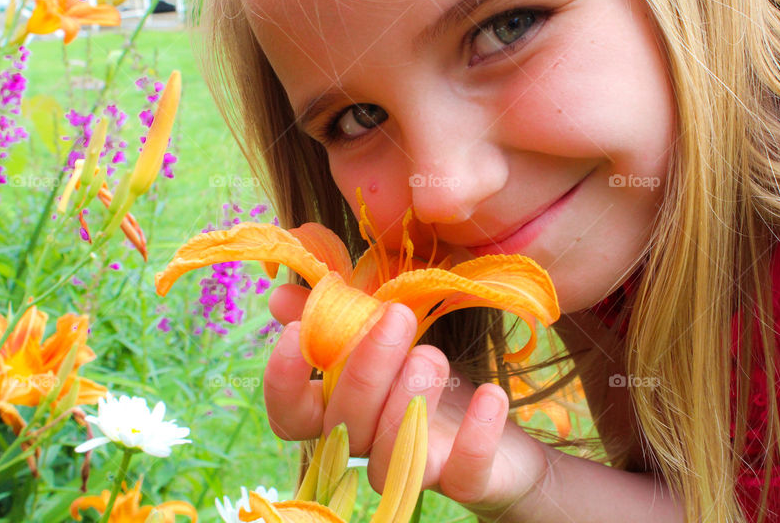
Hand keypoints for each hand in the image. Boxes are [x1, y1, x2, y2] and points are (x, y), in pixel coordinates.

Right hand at [263, 283, 553, 513]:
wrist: (499, 429)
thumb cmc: (428, 374)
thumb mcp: (386, 334)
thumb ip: (337, 315)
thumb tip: (280, 297)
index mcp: (341, 410)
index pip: (290, 415)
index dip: (282, 382)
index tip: (294, 333)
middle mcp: (369, 444)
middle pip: (344, 425)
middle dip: (367, 369)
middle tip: (398, 316)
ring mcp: (414, 467)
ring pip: (391, 455)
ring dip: (408, 400)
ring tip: (434, 356)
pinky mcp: (465, 481)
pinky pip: (462, 473)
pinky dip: (475, 435)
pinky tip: (490, 395)